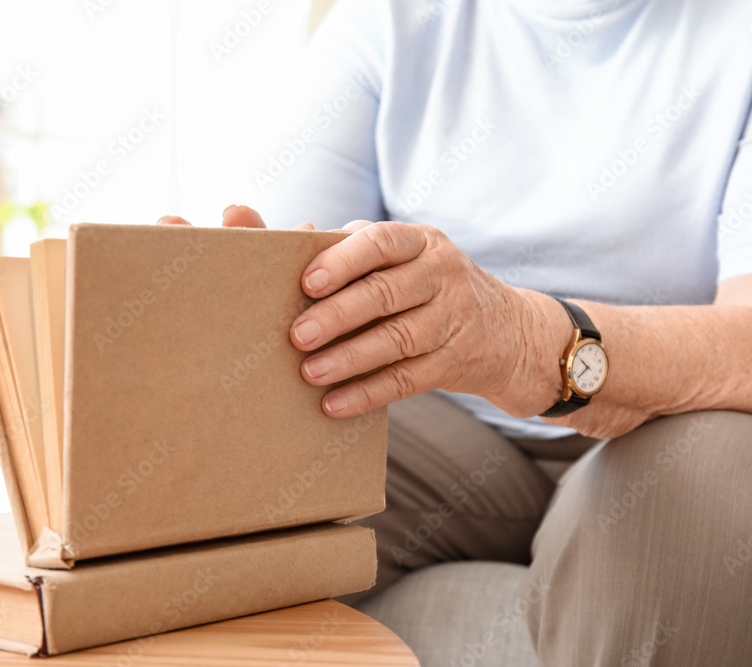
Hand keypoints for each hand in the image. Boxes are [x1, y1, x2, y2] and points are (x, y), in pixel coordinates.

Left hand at [157, 207, 566, 420]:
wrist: (506, 331)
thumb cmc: (422, 286)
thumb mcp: (396, 258)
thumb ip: (336, 247)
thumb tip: (245, 219)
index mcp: (419, 241)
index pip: (381, 242)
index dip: (343, 262)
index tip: (307, 282)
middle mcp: (442, 274)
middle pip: (386, 293)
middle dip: (338, 315)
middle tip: (296, 335)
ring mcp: (454, 319)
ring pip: (398, 339)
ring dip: (349, 359)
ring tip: (309, 373)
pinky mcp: (457, 362)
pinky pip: (408, 380)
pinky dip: (368, 393)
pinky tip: (334, 404)